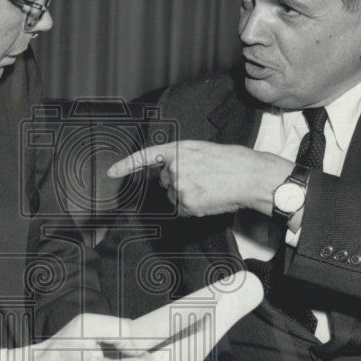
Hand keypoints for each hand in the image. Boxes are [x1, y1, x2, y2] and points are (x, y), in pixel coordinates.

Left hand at [107, 140, 293, 217]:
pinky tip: (210, 199)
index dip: (126, 165)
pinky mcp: (186, 203)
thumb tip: (172, 176)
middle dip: (179, 184)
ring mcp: (178, 186)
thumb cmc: (232, 162)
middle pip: (165, 183)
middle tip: (203, 180)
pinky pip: (184, 210)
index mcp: (177, 150)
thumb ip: (182, 159)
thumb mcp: (202, 151)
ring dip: (188, 197)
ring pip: (175, 198)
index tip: (111, 172)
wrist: (249, 175)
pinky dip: (195, 208)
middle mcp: (173, 167)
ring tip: (210, 189)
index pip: (146, 157)